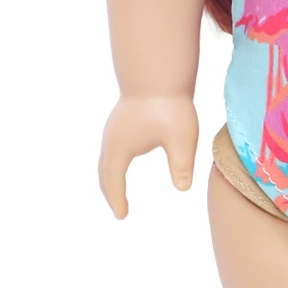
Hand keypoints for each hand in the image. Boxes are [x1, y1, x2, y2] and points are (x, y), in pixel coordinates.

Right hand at [98, 94, 198, 219]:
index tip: (122, 217)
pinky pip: (112, 147)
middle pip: (104, 172)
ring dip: (109, 176)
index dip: (117, 200)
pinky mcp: (121, 118)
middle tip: (118, 209)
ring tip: (117, 190)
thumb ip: (181, 164)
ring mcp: (114, 127)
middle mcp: (111, 139)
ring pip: (106, 158)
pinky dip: (113, 161)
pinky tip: (124, 159)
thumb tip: (183, 189)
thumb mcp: (181, 138)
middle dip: (110, 191)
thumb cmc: (170, 104)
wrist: (158, 71)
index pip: (113, 181)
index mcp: (120, 148)